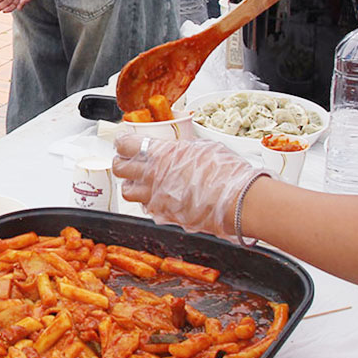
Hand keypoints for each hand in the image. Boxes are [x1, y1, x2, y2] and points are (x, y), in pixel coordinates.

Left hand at [112, 135, 264, 239]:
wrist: (238, 200)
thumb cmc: (227, 172)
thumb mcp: (203, 148)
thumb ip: (183, 148)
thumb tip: (180, 148)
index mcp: (161, 154)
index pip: (126, 145)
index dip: (122, 143)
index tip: (124, 142)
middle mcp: (153, 176)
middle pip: (119, 168)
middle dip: (121, 163)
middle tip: (128, 161)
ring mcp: (156, 198)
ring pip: (127, 192)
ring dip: (131, 185)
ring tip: (140, 181)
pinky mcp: (164, 215)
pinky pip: (146, 207)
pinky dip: (149, 202)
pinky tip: (160, 197)